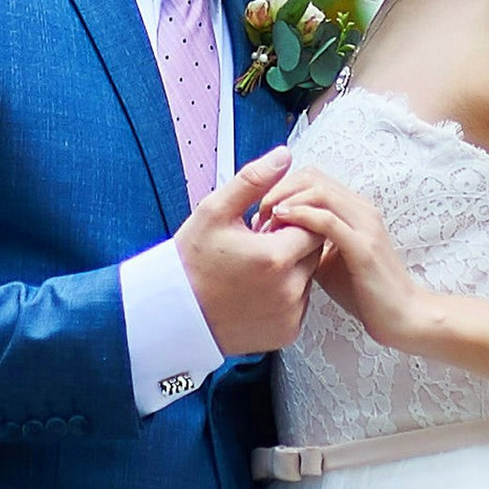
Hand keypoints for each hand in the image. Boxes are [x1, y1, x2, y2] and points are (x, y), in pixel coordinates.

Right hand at [175, 147, 319, 358]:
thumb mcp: (215, 211)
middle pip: (313, 252)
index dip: (289, 222)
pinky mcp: (287, 333)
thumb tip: (284, 155)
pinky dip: (285, 295)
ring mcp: (289, 315)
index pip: (312, 226)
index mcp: (275, 258)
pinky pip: (300, 304)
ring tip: (254, 270)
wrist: (175, 314)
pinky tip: (256, 290)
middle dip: (291, 244)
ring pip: (308, 278)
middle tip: (257, 246)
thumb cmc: (191, 261)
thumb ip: (253, 180)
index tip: (263, 226)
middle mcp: (288, 291)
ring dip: (290, 269)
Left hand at [257, 167, 432, 354]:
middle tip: (258, 212)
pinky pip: (327, 220)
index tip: (262, 210)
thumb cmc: (366, 292)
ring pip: (319, 191)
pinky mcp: (363, 247)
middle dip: (279, 188)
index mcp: (354, 209)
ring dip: (286, 200)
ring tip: (266, 219)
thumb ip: (308, 244)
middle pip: (313, 176)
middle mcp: (362, 209)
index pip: (313, 177)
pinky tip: (282, 224)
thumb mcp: (329, 262)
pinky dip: (300, 216)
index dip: (283, 186)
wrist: (403, 317)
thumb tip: (276, 237)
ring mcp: (365, 225)